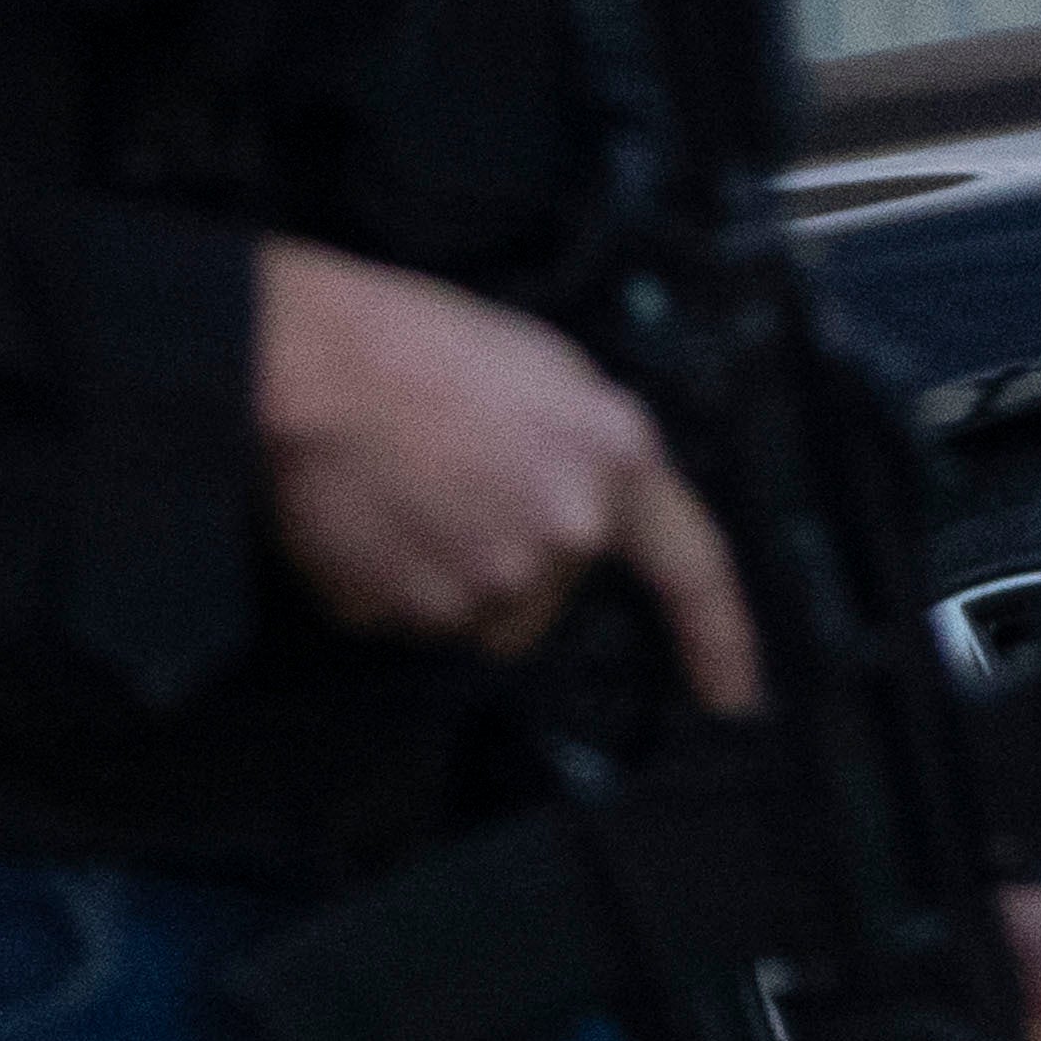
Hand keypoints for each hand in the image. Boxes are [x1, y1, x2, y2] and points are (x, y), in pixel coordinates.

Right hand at [248, 240, 757, 710]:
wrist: (303, 361)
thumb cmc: (417, 341)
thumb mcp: (545, 372)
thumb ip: (587, 454)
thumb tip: (586, 507)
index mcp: (613, 464)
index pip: (692, 571)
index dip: (720, 642)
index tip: (737, 699)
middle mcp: (563, 537)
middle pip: (548, 595)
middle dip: (508, 558)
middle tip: (450, 484)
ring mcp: (482, 583)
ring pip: (472, 610)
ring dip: (443, 571)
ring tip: (400, 489)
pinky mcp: (401, 612)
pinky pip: (399, 613)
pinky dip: (382, 579)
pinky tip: (362, 514)